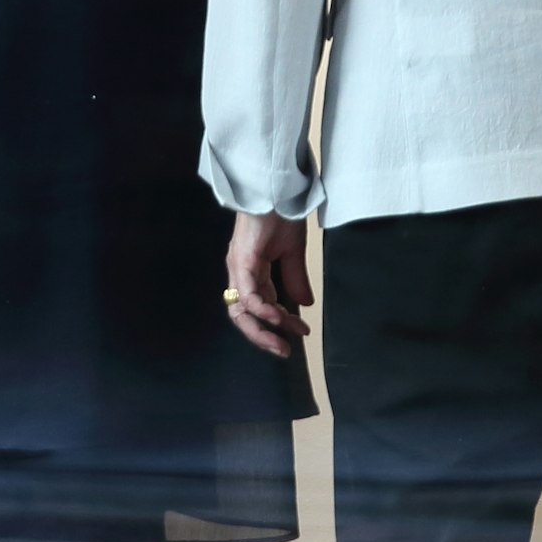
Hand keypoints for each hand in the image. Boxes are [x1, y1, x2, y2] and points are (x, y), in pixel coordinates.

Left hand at [223, 209, 313, 357]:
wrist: (275, 189)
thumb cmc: (281, 214)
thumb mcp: (293, 252)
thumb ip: (295, 279)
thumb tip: (304, 304)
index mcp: (249, 272)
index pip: (256, 308)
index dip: (276, 325)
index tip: (301, 333)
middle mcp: (238, 273)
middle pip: (241, 316)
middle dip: (262, 338)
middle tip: (284, 352)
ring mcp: (238, 268)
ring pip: (242, 310)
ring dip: (264, 329)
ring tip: (287, 339)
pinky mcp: (242, 261)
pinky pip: (248, 294)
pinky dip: (262, 309)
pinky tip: (278, 317)